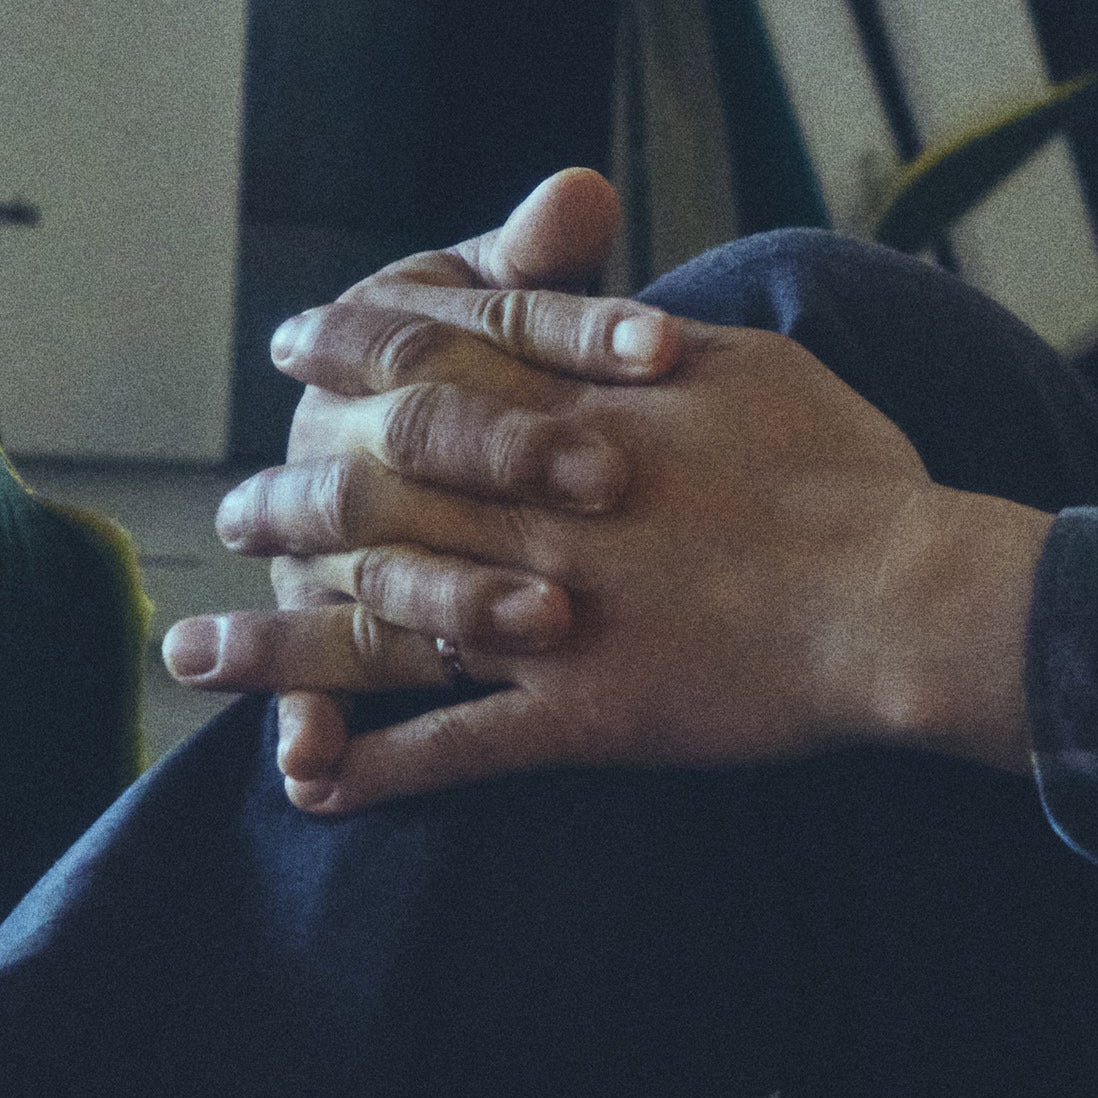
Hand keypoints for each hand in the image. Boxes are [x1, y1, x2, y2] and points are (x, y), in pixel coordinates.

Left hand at [165, 241, 1048, 811]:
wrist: (903, 596)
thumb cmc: (852, 478)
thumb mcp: (756, 367)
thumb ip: (659, 345)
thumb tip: (613, 312)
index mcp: (579, 418)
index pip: (436, 372)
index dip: (356, 356)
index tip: (297, 348)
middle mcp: (534, 514)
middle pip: (372, 499)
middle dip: (286, 506)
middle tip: (226, 512)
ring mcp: (546, 620)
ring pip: (377, 631)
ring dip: (279, 647)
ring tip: (193, 656)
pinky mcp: (579, 716)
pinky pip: (453, 748)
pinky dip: (376, 769)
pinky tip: (308, 785)